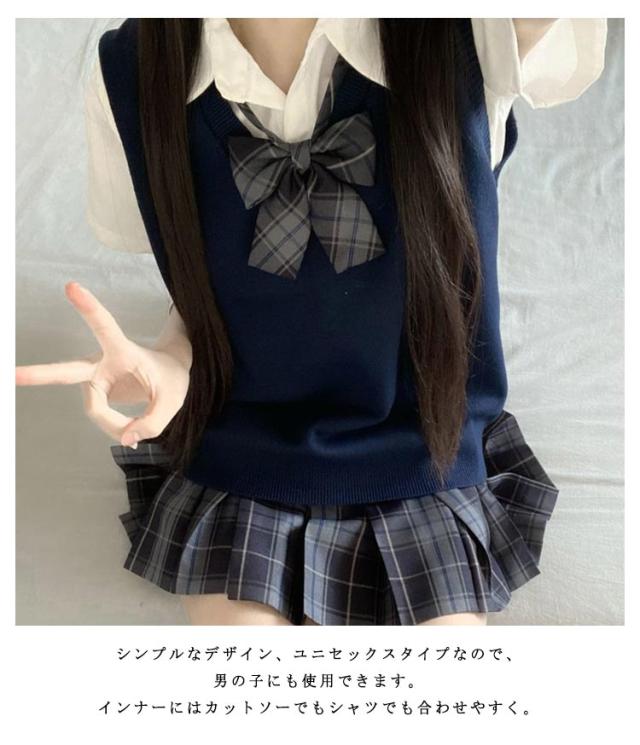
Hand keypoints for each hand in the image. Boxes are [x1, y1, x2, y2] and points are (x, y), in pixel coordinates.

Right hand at [15, 282, 191, 448]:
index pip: (104, 327)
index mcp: (123, 350)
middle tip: (10, 375)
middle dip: (39, 374)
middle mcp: (102, 362)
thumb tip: (125, 440)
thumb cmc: (171, 379)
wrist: (169, 375)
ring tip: (135, 431)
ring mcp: (95, 378)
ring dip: (115, 425)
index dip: (88, 308)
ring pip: (96, 410)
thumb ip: (153, 423)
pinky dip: (116, 427)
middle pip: (67, 371)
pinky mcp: (94, 392)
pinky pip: (101, 417)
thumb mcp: (174, 402)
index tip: (71, 286)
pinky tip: (129, 428)